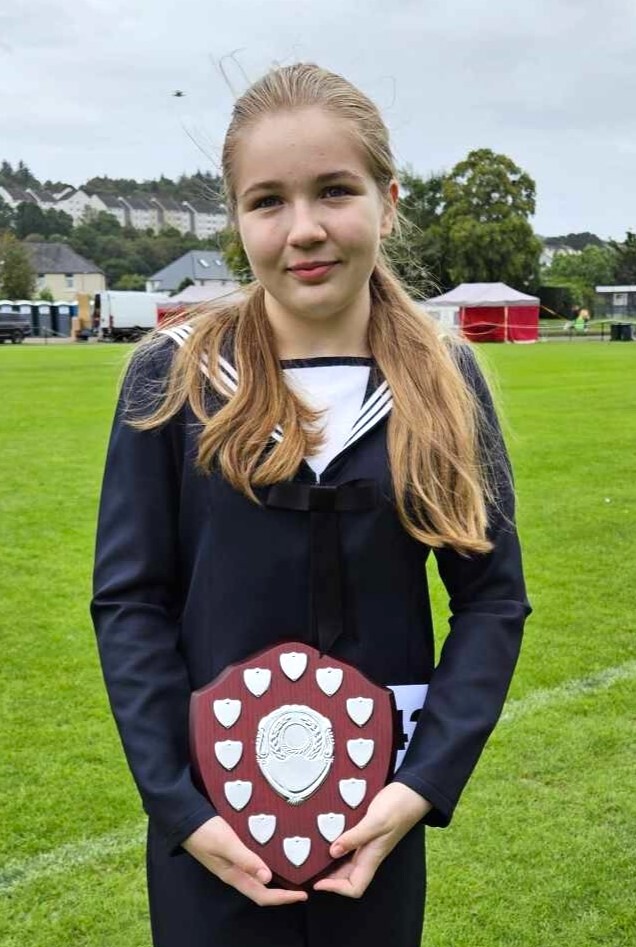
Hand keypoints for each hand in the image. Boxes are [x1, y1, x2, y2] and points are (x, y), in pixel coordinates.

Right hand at [182, 816, 307, 906]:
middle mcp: (234, 873)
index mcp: (233, 875)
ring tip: (293, 874)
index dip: (282, 898)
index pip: (261, 895)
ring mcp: (232, 864)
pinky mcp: (231, 853)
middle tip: (302, 888)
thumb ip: (245, 859)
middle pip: (261, 891)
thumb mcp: (226, 843)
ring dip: (275, 881)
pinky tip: (275, 857)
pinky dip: (267, 867)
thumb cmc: (205, 831)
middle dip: (282, 893)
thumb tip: (268, 878)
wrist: (185, 819)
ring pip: (257, 880)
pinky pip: (253, 866)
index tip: (303, 895)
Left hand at [312, 783, 430, 898]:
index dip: (336, 889)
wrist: (411, 792)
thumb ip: (355, 837)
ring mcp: (367, 843)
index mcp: (372, 857)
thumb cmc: (397, 807)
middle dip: (328, 878)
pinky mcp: (365, 831)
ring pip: (346, 862)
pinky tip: (325, 836)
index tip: (318, 882)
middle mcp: (368, 854)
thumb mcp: (375, 821)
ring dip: (330, 863)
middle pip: (347, 877)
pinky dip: (336, 845)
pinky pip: (348, 845)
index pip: (355, 887)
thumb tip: (333, 852)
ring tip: (311, 856)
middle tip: (307, 870)